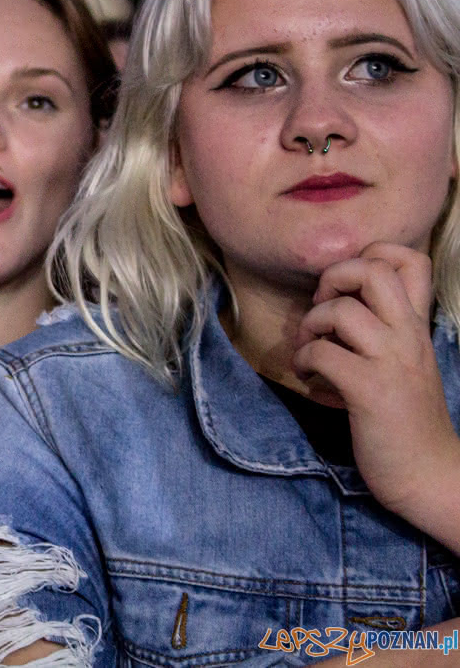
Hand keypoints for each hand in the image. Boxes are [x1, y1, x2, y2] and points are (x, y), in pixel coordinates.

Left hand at [295, 243, 459, 524]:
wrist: (427, 475)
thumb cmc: (404, 419)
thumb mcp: (401, 363)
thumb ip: (379, 331)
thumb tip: (333, 302)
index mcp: (417, 327)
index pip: (411, 261)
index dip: (371, 256)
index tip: (349, 287)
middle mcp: (408, 337)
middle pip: (373, 269)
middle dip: (333, 277)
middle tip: (323, 309)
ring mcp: (391, 362)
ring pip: (340, 310)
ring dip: (309, 327)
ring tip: (310, 352)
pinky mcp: (369, 390)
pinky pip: (321, 353)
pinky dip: (303, 361)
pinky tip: (310, 379)